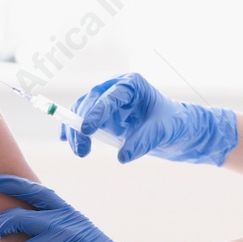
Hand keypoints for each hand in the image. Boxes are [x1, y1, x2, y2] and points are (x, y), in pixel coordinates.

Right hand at [61, 72, 238, 165]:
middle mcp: (116, 88)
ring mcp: (108, 101)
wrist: (175, 128)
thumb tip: (122, 157)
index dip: (96, 112)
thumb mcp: (161, 132)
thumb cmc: (172, 123)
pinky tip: (67, 141)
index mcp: (132, 84)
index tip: (87, 131)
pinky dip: (74, 129)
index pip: (109, 96)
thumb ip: (143, 141)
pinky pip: (82, 119)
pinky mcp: (103, 114)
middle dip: (81, 125)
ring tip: (80, 152)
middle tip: (82, 150)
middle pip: (91, 102)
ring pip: (83, 110)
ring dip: (76, 131)